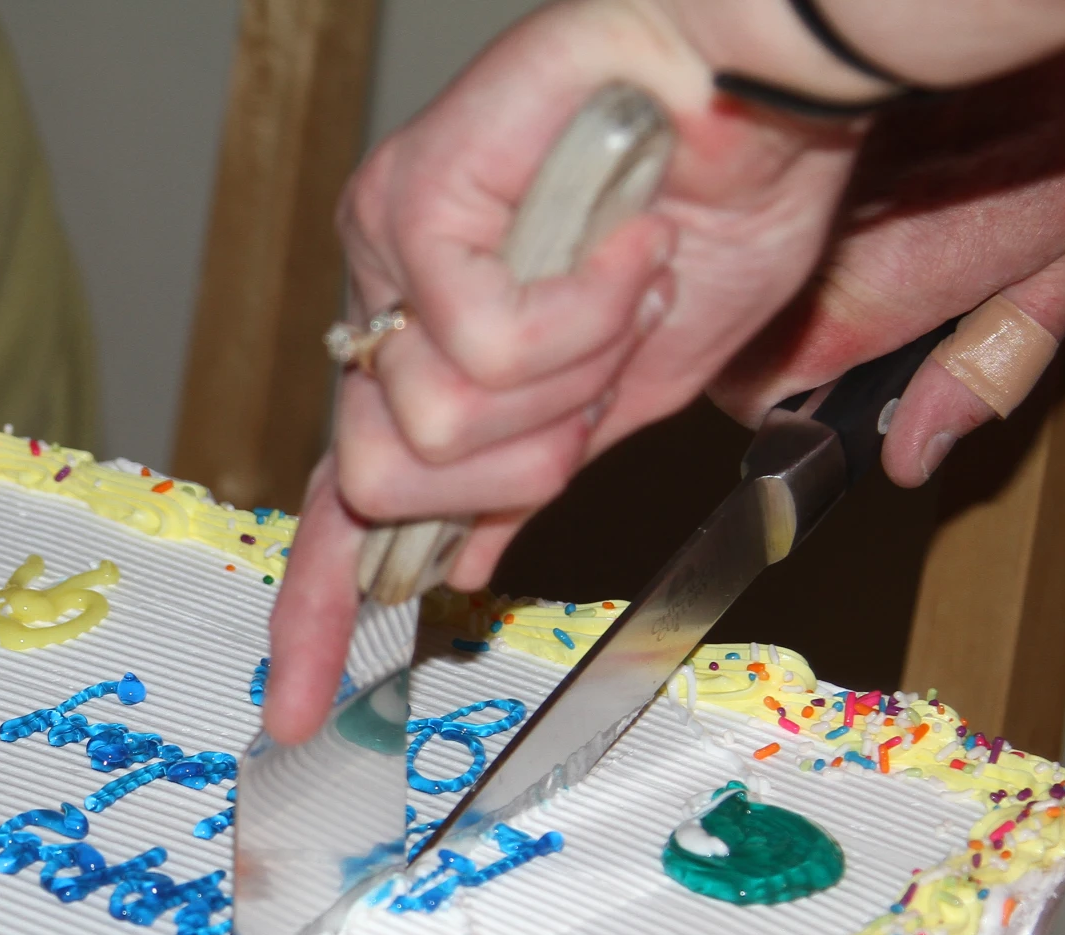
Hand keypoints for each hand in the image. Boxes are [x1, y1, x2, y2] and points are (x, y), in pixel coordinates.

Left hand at [269, 0, 867, 740]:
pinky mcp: (410, 198)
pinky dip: (580, 314)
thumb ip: (530, 476)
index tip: (293, 713)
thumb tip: (461, 565)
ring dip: (567, 379)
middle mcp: (385, 308)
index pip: (341, 511)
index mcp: (427, 358)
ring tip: (621, 281)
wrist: (771, 90)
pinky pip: (473, 346)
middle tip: (601, 373)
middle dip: (519, 463)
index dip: (314, 615)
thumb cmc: (716, 215)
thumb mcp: (624, 394)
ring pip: (431, 429)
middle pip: (379, 486)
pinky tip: (621, 241)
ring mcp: (384, 249)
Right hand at [711, 4, 1064, 485]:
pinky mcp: (776, 117)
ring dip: (759, 248)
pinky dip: (763, 179)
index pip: (748, 393)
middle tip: (837, 290)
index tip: (814, 380)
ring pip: (721, 254)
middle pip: (727, 322)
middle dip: (768, 320)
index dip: (777, 393)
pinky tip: (827, 156)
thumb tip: (913, 452)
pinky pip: (731, 182)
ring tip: (836, 219)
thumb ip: (985, 369)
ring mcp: (776, 176)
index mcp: (861, 304)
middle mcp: (801, 244)